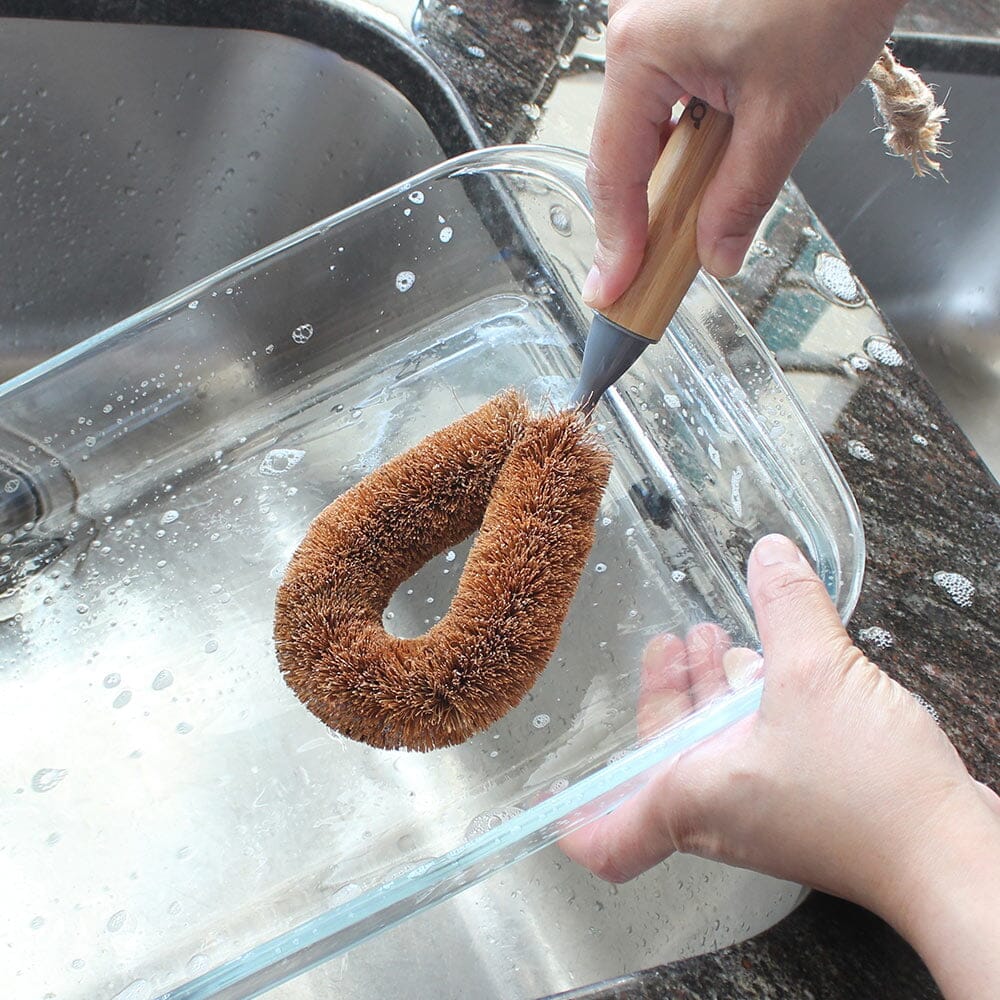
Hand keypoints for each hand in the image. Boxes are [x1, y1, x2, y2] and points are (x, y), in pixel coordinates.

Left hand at [561, 534, 999, 998]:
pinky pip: (757, 753)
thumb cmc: (869, 792)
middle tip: (666, 645)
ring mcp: (764, 812)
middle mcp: (719, 813)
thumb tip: (768, 552)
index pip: (610, 835)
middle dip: (663, 696)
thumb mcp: (813, 672)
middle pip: (663, 759)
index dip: (575, 818)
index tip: (550, 794)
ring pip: (714, 749)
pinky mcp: (805, 805)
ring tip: (713, 638)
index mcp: (693, 797)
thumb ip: (785, 605)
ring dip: (709, 693)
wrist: (951, 854)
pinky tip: (769, 665)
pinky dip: (751, 710)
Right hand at [583, 0, 903, 305]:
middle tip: (655, 273)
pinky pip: (665, 97)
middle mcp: (635, 31)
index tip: (613, 290)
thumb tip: (717, 252)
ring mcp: (654, 23)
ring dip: (671, 175)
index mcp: (643, 51)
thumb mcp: (788, 110)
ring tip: (696, 218)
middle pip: (623, 153)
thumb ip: (743, 194)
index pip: (615, 173)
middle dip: (644, 215)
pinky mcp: (678, 21)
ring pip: (645, 127)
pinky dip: (686, 139)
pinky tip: (711, 160)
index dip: (617, 243)